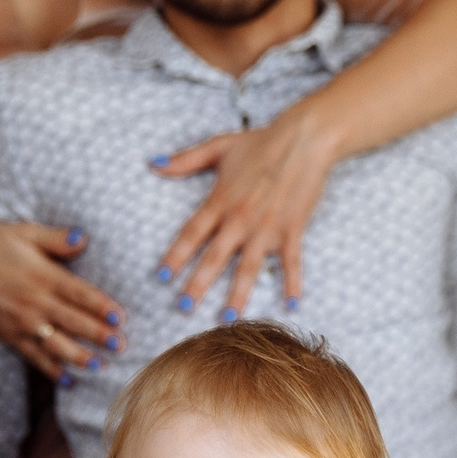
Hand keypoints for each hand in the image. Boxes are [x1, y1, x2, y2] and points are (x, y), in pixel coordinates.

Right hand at [0, 223, 124, 379]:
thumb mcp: (24, 232)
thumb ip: (56, 238)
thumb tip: (84, 238)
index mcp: (42, 276)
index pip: (79, 294)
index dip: (101, 307)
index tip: (121, 318)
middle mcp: (34, 303)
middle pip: (73, 323)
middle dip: (99, 336)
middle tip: (122, 346)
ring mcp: (22, 323)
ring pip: (57, 345)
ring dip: (80, 357)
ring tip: (101, 366)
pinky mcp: (10, 336)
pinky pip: (34, 357)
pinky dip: (51, 370)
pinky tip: (68, 380)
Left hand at [153, 109, 337, 319]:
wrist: (303, 140)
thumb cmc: (261, 141)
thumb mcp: (218, 146)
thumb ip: (185, 159)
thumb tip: (153, 163)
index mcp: (220, 200)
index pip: (191, 233)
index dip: (175, 256)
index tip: (162, 276)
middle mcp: (240, 219)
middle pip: (214, 258)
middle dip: (197, 285)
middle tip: (183, 307)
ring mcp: (267, 228)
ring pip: (248, 268)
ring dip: (237, 294)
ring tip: (227, 317)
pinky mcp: (292, 230)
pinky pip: (291, 263)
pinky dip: (292, 283)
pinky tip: (292, 304)